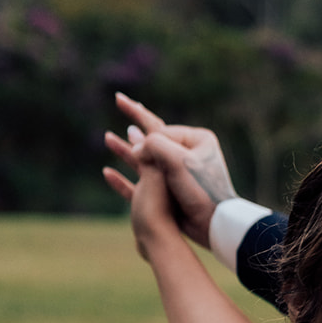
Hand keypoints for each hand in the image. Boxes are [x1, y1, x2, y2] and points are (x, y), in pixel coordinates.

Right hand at [103, 93, 235, 247]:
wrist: (214, 224)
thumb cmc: (200, 190)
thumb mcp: (177, 161)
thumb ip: (153, 145)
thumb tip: (135, 144)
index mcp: (197, 139)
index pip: (161, 130)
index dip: (144, 139)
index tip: (142, 154)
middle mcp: (189, 152)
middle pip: (153, 137)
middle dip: (134, 121)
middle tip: (118, 98)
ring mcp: (178, 173)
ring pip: (145, 158)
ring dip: (125, 149)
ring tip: (107, 138)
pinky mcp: (171, 191)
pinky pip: (142, 180)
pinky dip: (124, 177)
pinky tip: (108, 172)